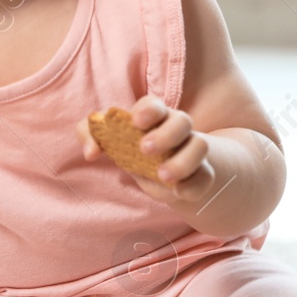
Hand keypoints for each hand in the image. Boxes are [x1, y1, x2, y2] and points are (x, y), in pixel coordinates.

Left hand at [75, 93, 217, 205]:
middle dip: (165, 135)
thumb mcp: (108, 141)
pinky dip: (194, 185)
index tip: (135, 122)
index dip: (148, 110)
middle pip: (182, 120)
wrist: (160, 173)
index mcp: (153, 116)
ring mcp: (191, 150)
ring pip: (200, 146)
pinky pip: (206, 176)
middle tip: (145, 150)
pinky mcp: (201, 173)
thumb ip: (90, 135)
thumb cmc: (130, 149)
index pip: (155, 104)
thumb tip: (91, 151)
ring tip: (163, 176)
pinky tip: (178, 192)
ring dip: (183, 161)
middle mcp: (176, 129)